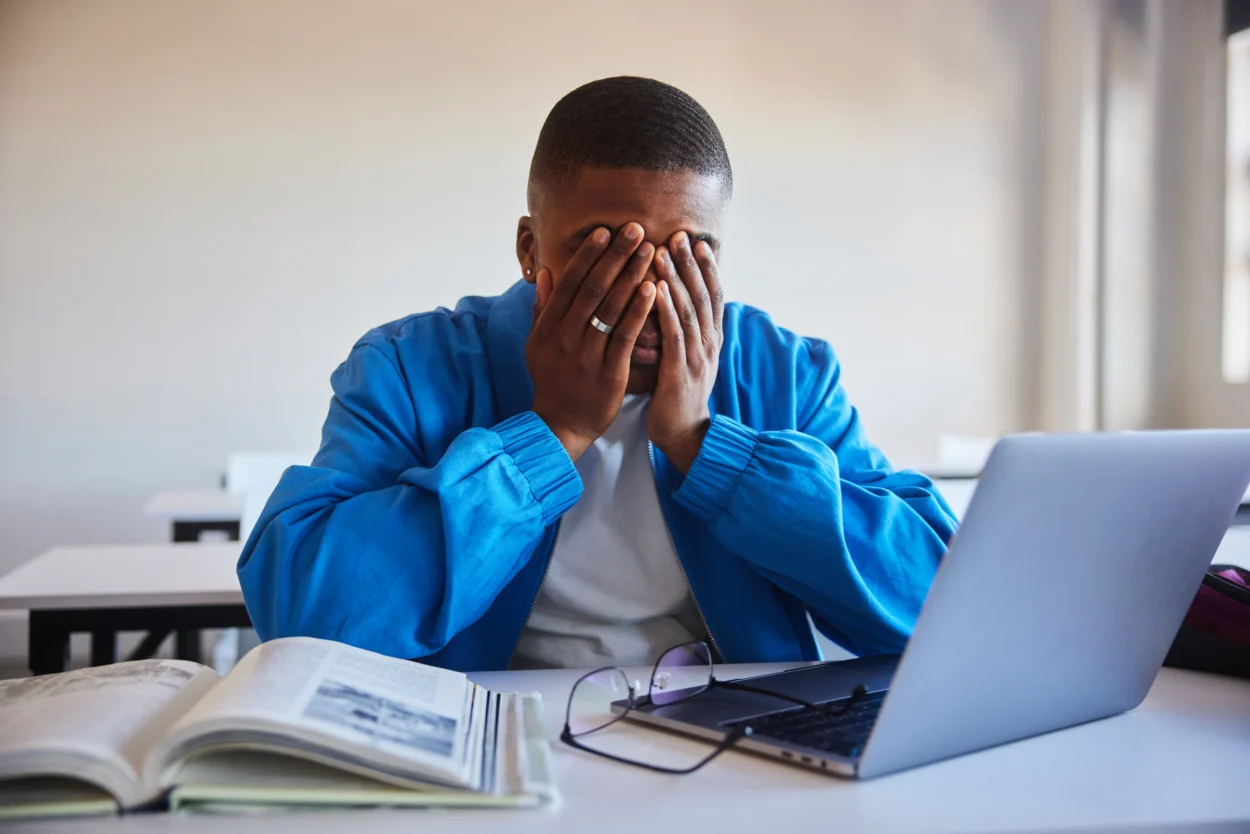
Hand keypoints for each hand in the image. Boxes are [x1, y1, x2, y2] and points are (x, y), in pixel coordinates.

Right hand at [527, 223, 657, 460]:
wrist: (561, 425)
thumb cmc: (552, 381)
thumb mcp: (539, 344)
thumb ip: (543, 308)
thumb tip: (545, 272)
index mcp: (548, 327)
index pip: (570, 282)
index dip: (588, 255)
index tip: (605, 231)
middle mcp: (565, 337)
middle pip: (592, 288)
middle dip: (615, 256)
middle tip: (635, 229)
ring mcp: (586, 355)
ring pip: (610, 308)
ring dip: (631, 275)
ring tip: (649, 250)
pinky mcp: (609, 372)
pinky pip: (624, 335)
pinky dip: (638, 310)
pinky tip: (652, 289)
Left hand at [648, 232, 723, 472]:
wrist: (684, 433)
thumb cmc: (678, 394)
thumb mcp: (686, 356)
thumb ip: (683, 330)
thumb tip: (676, 301)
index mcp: (710, 339)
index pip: (712, 295)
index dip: (706, 268)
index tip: (696, 241)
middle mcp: (709, 344)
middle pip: (703, 295)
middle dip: (691, 263)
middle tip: (679, 235)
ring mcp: (697, 357)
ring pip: (689, 310)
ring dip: (677, 279)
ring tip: (665, 253)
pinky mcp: (681, 372)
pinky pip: (674, 336)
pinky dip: (667, 310)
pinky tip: (657, 291)